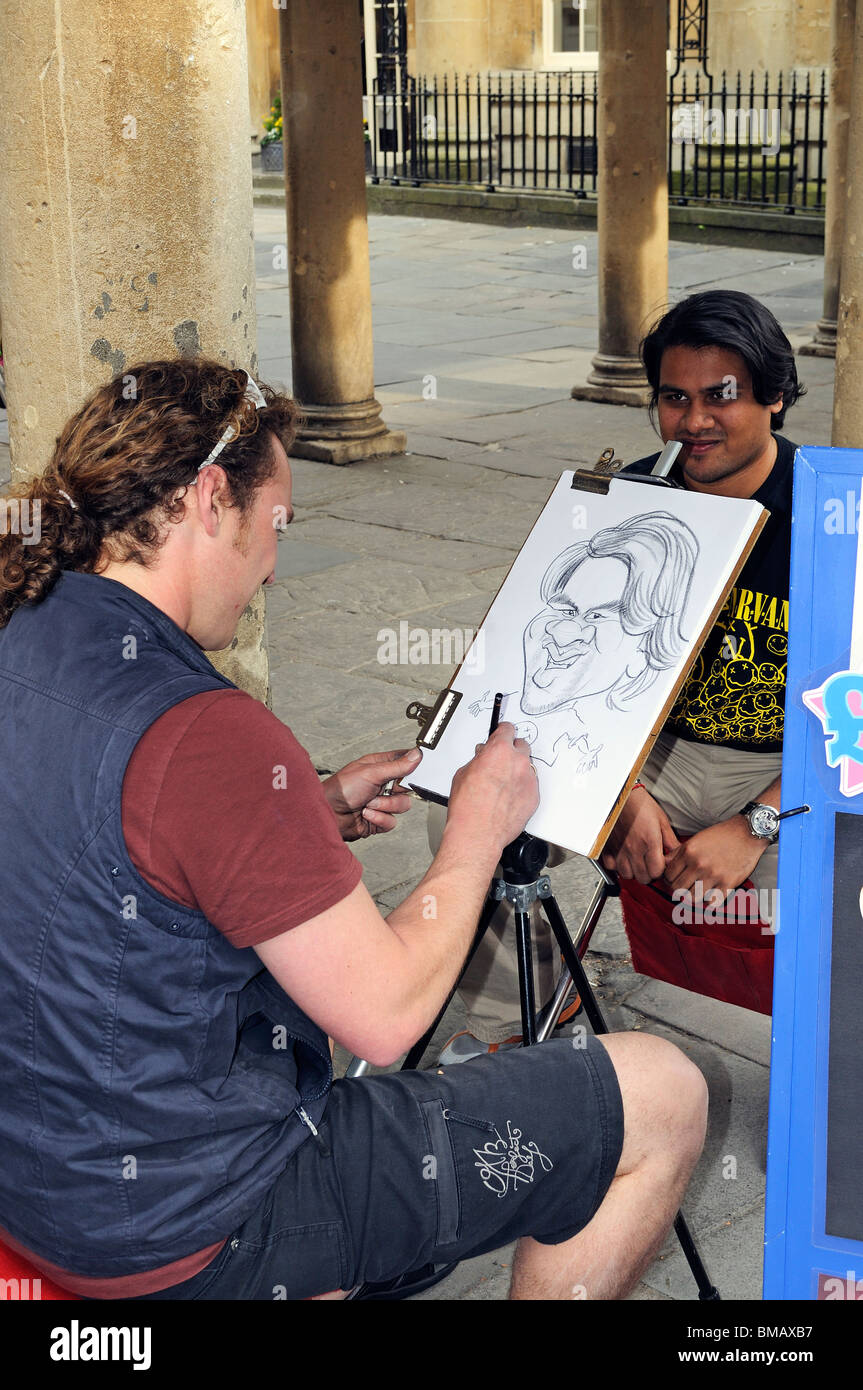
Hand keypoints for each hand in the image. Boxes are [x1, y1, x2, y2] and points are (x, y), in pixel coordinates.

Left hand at [322, 747, 422, 840]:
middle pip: (407, 787)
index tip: (417, 768)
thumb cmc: (341, 789)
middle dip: (397, 791)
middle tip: (388, 789)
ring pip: (402, 805)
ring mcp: (381, 802)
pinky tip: (367, 814)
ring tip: (369, 804)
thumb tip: (416, 755)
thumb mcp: (371, 773)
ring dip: (385, 806)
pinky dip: (380, 819)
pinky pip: (392, 821)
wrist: (329, 815)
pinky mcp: (379, 819)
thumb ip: (397, 766)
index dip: (412, 765)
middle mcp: (382, 784)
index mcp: (379, 766)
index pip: (404, 761)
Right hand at [447, 722, 538, 852]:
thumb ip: (478, 760)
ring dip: (518, 770)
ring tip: (503, 784)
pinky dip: (522, 787)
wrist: (478, 833)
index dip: (502, 732)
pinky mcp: (534, 796)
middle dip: (511, 751)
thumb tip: (482, 758)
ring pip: (527, 766)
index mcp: (499, 751)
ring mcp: (529, 779)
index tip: (501, 734)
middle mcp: (518, 762)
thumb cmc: (468, 807)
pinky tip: (508, 797)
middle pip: (521, 745)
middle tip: (500, 761)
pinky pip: (530, 784)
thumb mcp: (462, 773)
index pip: (507, 729)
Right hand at [601, 786, 679, 882]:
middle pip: (643, 877)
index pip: (657, 872)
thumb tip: (678, 853)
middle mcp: (634, 848)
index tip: (661, 864)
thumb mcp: (662, 820)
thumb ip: (671, 840)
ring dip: (634, 871)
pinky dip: (618, 866)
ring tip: (637, 861)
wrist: (620, 794)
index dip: (661, 871)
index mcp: (649, 842)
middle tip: (651, 863)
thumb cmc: (640, 804)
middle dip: (649, 873)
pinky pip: (612, 867)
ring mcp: (619, 849)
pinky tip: (624, 858)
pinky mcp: (607, 847)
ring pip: (627, 875)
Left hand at [662, 816, 767, 899]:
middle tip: (684, 887)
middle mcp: (699, 865)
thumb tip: (664, 862)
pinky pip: (712, 903)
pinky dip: (709, 901)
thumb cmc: (721, 835)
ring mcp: (713, 876)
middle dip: (678, 890)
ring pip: (692, 898)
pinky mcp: (728, 884)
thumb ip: (678, 852)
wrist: (747, 833)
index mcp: (689, 852)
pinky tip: (711, 895)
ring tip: (697, 891)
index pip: (668, 875)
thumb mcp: (695, 839)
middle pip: (677, 889)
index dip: (668, 879)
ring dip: (693, 896)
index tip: (674, 880)